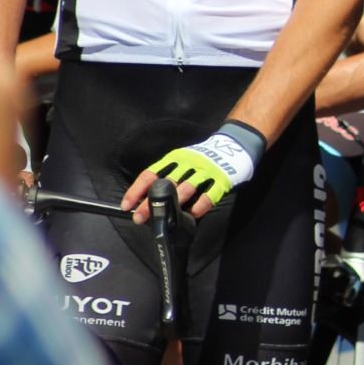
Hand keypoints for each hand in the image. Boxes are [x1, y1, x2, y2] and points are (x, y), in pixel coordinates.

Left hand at [122, 130, 258, 219]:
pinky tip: (194, 214)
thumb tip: (147, 198)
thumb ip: (170, 175)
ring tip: (164, 220)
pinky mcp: (222, 179)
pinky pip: (210, 194)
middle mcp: (189, 163)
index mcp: (176, 158)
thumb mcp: (184, 159)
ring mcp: (206, 171)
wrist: (236, 144)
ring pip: (186, 188)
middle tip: (139, 218)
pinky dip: (201, 205)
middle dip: (151, 202)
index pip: (151, 173)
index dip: (137, 190)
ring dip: (173, 205)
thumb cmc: (204, 156)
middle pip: (165, 184)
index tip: (127, 205)